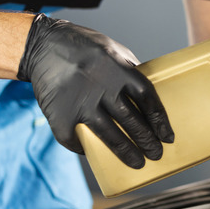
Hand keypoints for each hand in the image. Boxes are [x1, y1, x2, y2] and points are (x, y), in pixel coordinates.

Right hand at [17, 14, 173, 168]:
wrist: (41, 45)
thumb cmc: (84, 48)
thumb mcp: (113, 51)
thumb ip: (131, 72)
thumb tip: (148, 100)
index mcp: (119, 68)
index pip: (148, 100)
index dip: (160, 121)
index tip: (168, 137)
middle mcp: (101, 86)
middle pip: (132, 121)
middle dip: (147, 142)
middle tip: (156, 154)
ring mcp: (80, 102)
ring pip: (109, 136)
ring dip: (126, 152)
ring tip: (137, 163)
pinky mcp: (60, 114)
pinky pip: (77, 140)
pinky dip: (87, 150)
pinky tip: (98, 155)